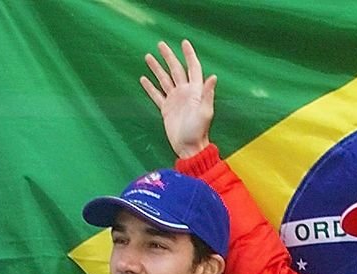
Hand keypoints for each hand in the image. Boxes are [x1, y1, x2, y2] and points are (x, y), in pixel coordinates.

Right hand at [141, 39, 214, 159]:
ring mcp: (174, 100)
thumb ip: (207, 94)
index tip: (184, 42)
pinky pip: (156, 95)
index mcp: (194, 91)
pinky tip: (143, 79)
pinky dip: (150, 87)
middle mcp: (184, 92)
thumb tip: (213, 77)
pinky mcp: (166, 109)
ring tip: (148, 57)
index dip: (189, 55)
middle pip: (175, 70)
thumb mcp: (205, 112)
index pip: (192, 68)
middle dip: (168, 56)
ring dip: (156, 69)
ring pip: (164, 80)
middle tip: (160, 44)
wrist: (189, 147)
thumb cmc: (198, 131)